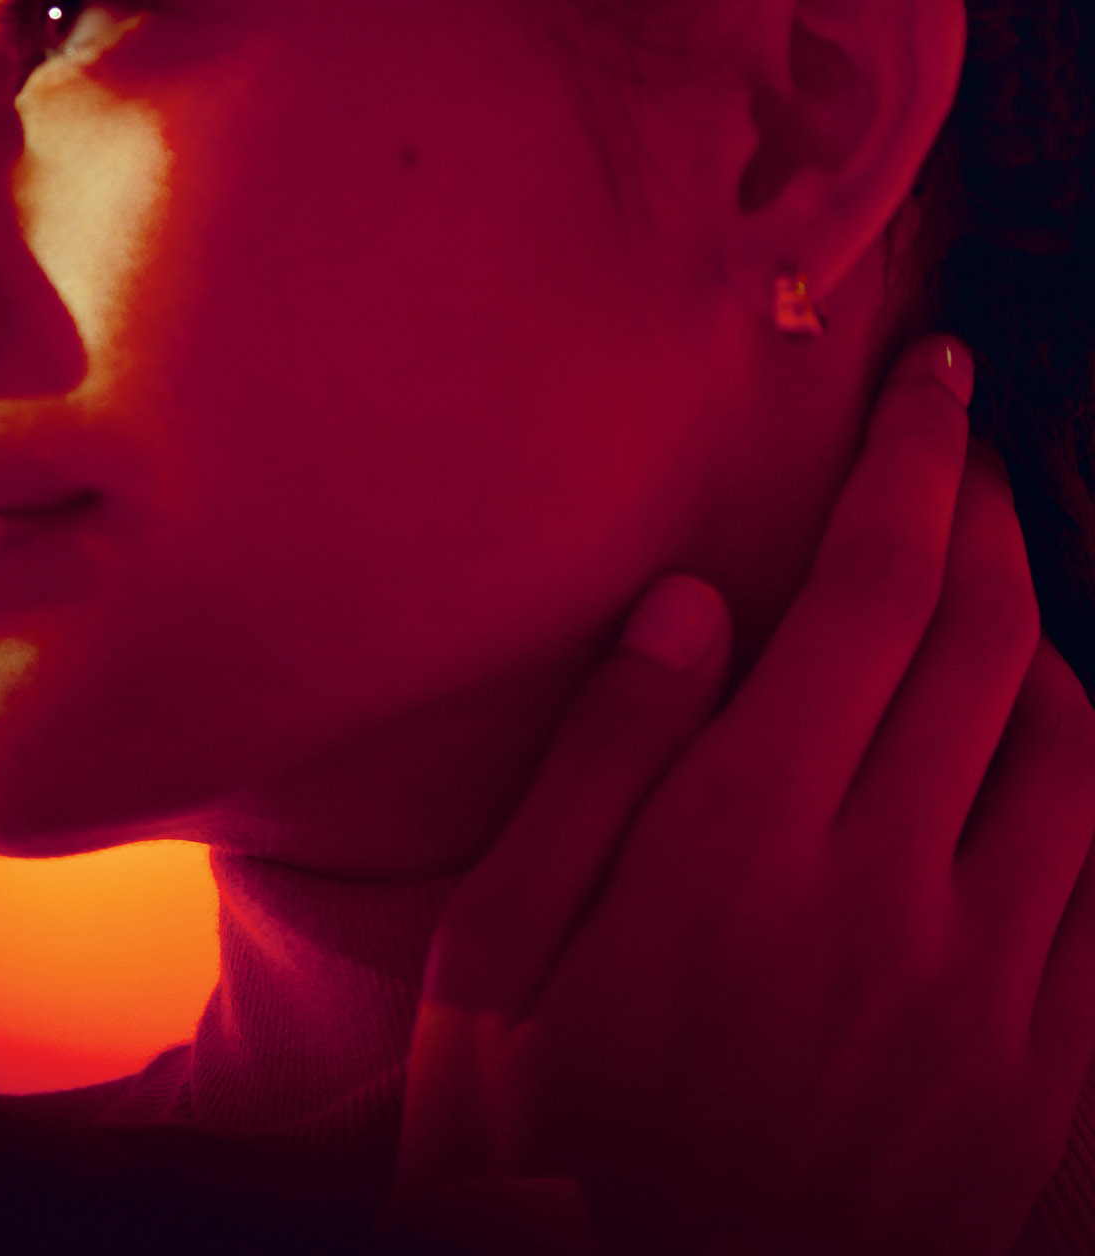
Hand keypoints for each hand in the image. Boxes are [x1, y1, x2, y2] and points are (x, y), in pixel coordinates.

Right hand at [382, 336, 1094, 1255]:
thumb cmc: (531, 1147)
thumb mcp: (493, 951)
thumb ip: (600, 762)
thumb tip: (691, 600)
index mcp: (740, 844)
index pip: (868, 595)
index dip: (909, 468)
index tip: (930, 381)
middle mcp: (885, 901)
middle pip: (985, 646)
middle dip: (983, 514)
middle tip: (964, 447)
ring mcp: (985, 1004)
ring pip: (1079, 759)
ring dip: (1048, 641)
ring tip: (997, 591)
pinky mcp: (1040, 1095)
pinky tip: (1054, 760)